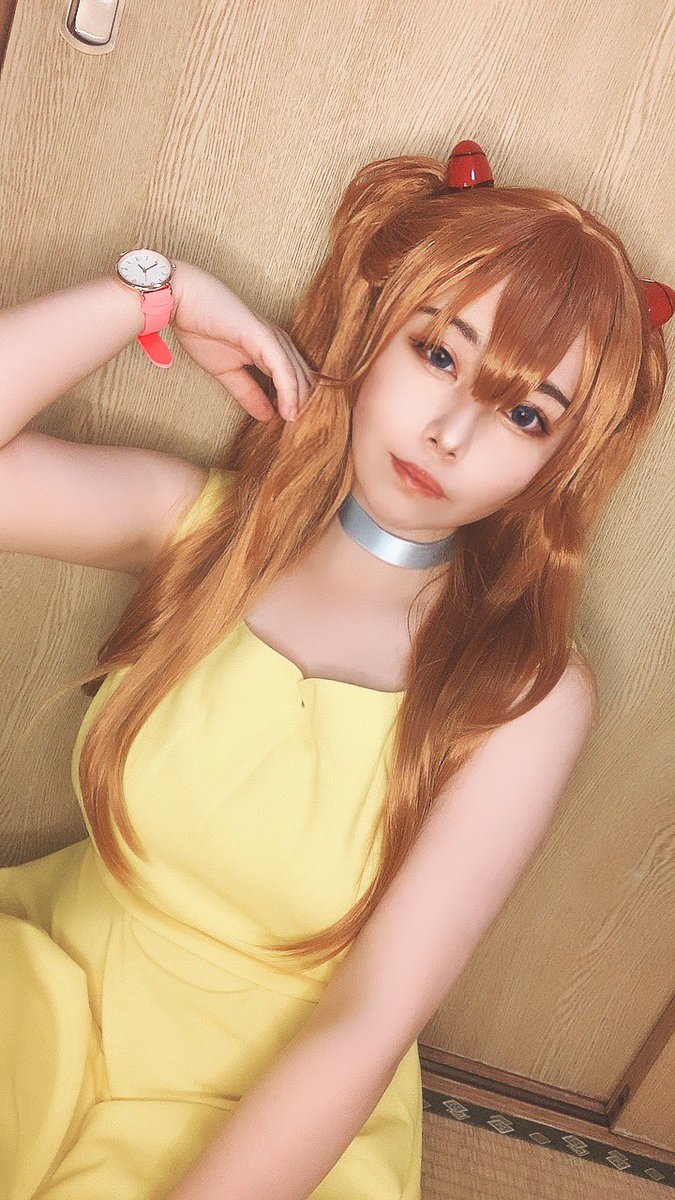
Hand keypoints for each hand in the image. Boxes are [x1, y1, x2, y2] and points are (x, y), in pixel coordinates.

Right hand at [171, 261, 315, 422]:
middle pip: (305, 381)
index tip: (296, 434)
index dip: (299, 408)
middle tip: (303, 439)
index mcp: (272, 349)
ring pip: (298, 377)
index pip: (297, 382)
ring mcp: (273, 338)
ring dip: (301, 406)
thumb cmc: (201, 329)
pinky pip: (283, 369)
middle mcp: (279, 342)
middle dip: (306, 411)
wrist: (182, 301)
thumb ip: (248, 393)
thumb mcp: (227, 373)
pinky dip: (289, 392)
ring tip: (299, 431)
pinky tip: (289, 413)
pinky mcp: (264, 336)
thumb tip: (267, 417)